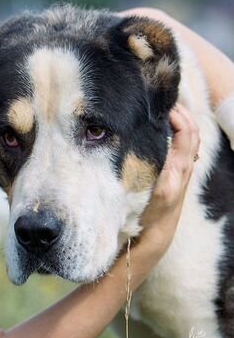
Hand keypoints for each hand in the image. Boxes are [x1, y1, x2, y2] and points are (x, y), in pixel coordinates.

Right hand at [137, 104, 199, 255]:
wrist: (153, 237)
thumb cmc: (145, 215)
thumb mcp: (147, 190)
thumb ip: (151, 167)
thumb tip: (146, 141)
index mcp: (177, 169)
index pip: (186, 133)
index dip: (177, 115)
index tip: (160, 105)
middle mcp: (184, 169)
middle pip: (192, 132)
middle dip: (181, 113)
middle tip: (162, 101)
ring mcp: (181, 172)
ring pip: (189, 139)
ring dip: (180, 122)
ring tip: (163, 110)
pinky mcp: (176, 175)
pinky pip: (182, 148)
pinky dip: (176, 133)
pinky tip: (163, 130)